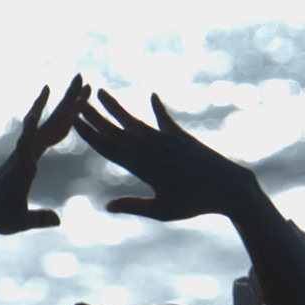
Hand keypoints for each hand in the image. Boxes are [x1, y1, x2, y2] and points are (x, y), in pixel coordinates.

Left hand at [0, 75, 88, 235]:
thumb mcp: (18, 223)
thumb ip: (37, 220)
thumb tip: (58, 220)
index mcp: (23, 167)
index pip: (29, 142)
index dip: (34, 125)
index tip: (42, 103)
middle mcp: (25, 152)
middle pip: (47, 123)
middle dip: (64, 101)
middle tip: (80, 78)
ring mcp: (28, 150)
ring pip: (50, 123)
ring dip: (66, 104)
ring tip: (83, 85)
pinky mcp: (30, 152)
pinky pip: (49, 131)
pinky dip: (61, 119)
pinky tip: (71, 110)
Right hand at [74, 88, 258, 221]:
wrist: (230, 188)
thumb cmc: (195, 205)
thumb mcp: (162, 211)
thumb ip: (134, 206)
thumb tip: (107, 206)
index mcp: (144, 168)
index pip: (110, 148)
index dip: (90, 134)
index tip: (74, 121)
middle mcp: (153, 150)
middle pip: (117, 131)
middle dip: (95, 116)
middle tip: (76, 101)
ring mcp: (167, 140)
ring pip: (135, 122)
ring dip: (116, 107)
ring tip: (100, 92)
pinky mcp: (182, 138)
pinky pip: (166, 120)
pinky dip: (159, 109)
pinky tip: (152, 96)